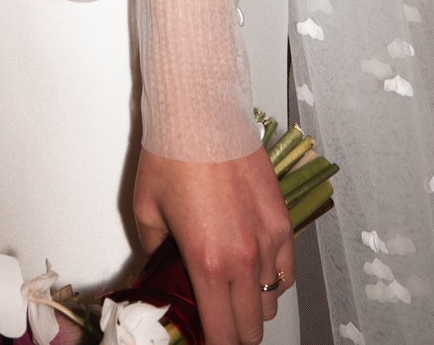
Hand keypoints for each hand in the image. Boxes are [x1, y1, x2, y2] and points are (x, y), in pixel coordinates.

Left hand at [132, 144, 293, 344]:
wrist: (200, 111)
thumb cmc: (170, 155)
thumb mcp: (146, 210)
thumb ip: (156, 252)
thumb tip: (162, 268)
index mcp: (208, 264)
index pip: (224, 335)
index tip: (206, 340)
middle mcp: (244, 259)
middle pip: (253, 327)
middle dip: (235, 331)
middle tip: (218, 319)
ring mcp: (269, 240)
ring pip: (273, 300)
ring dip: (254, 304)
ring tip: (234, 289)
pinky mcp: (282, 219)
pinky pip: (287, 270)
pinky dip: (274, 279)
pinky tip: (255, 268)